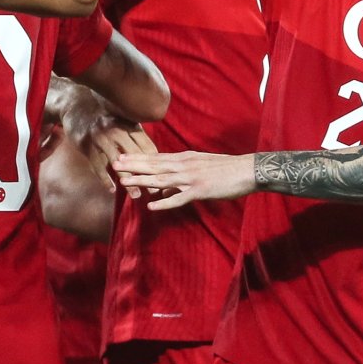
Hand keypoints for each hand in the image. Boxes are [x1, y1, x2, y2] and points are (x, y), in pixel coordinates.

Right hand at [50, 78, 156, 195]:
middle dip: (147, 176)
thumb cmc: (105, 117)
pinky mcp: (86, 144)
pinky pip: (98, 165)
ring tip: (137, 196)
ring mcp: (101, 137)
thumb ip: (136, 136)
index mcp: (129, 124)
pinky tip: (113, 190)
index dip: (157, 164)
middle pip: (136, 157)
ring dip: (128, 181)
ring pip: (118, 164)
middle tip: (156, 192)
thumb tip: (156, 157)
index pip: (147, 147)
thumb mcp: (122, 120)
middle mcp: (117, 130)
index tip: (164, 179)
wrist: (76, 104)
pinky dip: (105, 179)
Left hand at [113, 151, 256, 209]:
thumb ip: (183, 173)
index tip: (122, 157)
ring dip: (141, 180)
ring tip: (124, 181)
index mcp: (185, 158)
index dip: (138, 158)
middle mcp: (185, 165)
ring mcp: (191, 178)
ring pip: (161, 179)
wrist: (247, 170)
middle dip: (133, 165)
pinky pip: (178, 198)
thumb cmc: (226, 169)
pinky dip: (164, 202)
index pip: (157, 158)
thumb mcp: (201, 166)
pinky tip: (151, 206)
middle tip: (115, 163)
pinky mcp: (200, 190)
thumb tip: (166, 185)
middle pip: (154, 165)